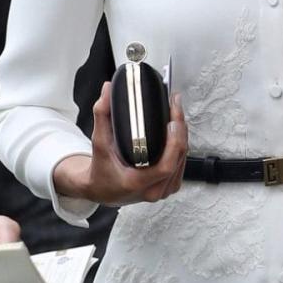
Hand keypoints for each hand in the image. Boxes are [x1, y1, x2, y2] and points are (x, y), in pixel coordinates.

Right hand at [52, 84, 187, 208]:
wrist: (103, 191)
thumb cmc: (101, 173)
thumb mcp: (99, 144)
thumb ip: (102, 116)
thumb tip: (107, 92)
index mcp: (137, 183)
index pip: (166, 166)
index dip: (174, 143)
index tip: (172, 121)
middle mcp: (153, 190)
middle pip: (179, 158)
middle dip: (180, 130)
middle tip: (175, 107)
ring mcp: (163, 190)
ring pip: (183, 160)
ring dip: (182, 135)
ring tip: (177, 113)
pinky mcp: (169, 186)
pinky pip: (182, 164)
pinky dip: (180, 145)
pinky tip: (177, 130)